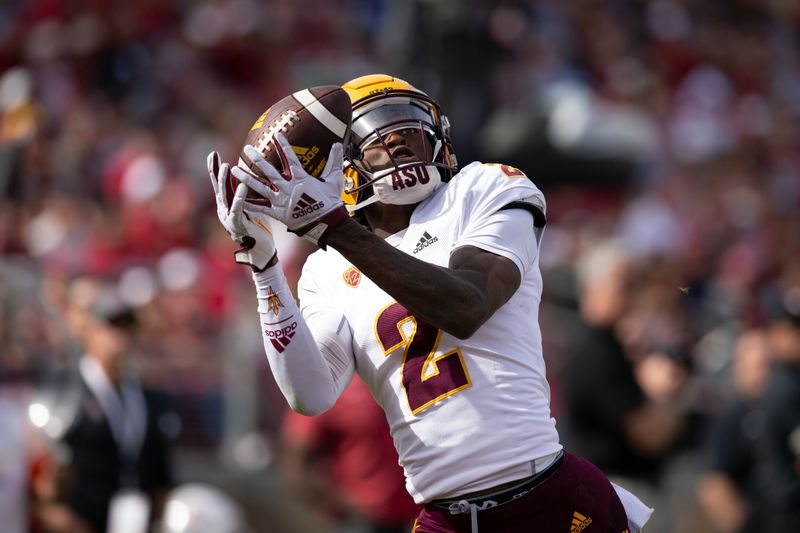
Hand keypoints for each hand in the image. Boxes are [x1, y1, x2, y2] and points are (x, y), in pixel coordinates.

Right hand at [208, 151, 276, 270]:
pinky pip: (237, 209)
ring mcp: (228, 218)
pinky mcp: (237, 225)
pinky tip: (242, 186)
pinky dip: (239, 197)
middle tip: (214, 155)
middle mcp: (224, 210)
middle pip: (218, 187)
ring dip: (224, 180)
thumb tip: (250, 177)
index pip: (220, 184)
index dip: (215, 169)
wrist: (261, 250)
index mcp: (228, 204)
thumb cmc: (258, 227)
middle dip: (215, 171)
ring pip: (224, 196)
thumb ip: (248, 194)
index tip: (213, 154)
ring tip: (225, 165)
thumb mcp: (252, 207)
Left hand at [231, 134, 347, 247]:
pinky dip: (249, 204)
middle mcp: (288, 187)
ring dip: (246, 178)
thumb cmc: (331, 201)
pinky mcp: (278, 213)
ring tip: (234, 170)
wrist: (327, 223)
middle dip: (256, 159)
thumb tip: (338, 144)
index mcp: (301, 178)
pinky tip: (237, 198)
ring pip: (260, 187)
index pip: (290, 158)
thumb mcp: (335, 179)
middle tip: (246, 148)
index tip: (275, 134)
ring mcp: (281, 200)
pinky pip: (261, 208)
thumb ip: (335, 160)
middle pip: (268, 171)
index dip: (283, 145)